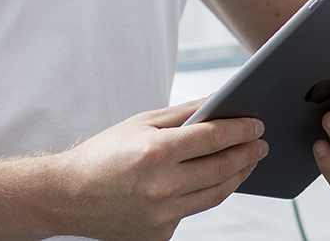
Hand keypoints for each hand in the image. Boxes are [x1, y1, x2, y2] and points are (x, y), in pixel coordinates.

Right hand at [50, 99, 267, 240]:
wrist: (68, 196)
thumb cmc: (103, 154)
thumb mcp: (141, 123)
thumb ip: (183, 113)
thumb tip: (217, 101)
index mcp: (156, 152)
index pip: (214, 138)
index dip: (241, 130)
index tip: (256, 124)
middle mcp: (161, 186)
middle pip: (221, 168)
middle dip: (247, 153)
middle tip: (261, 143)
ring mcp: (161, 215)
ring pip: (215, 194)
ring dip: (237, 176)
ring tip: (247, 161)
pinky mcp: (159, 234)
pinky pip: (192, 210)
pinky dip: (205, 194)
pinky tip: (214, 180)